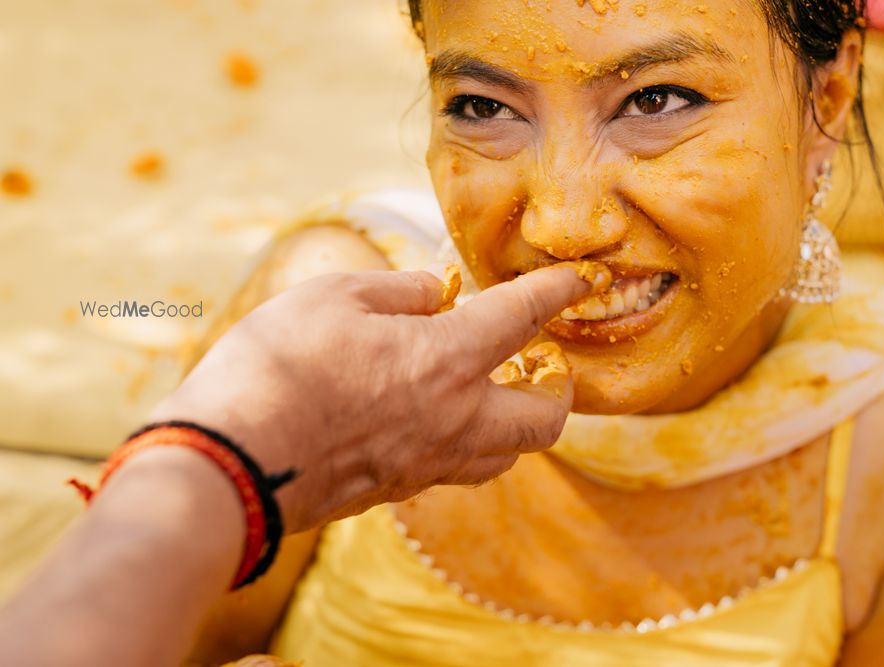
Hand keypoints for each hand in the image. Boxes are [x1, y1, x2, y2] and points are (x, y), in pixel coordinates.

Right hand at [151, 264, 606, 531]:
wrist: (230, 465)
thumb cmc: (276, 367)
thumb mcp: (332, 297)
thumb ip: (396, 292)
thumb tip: (434, 295)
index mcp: (446, 360)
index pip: (523, 318)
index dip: (557, 292)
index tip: (579, 279)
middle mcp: (454, 420)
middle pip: (544, 417)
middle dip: (559, 386)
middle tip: (540, 359)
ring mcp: (428, 464)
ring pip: (505, 455)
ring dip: (514, 422)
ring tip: (492, 390)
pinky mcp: (397, 491)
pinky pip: (455, 471)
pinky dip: (464, 444)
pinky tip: (433, 420)